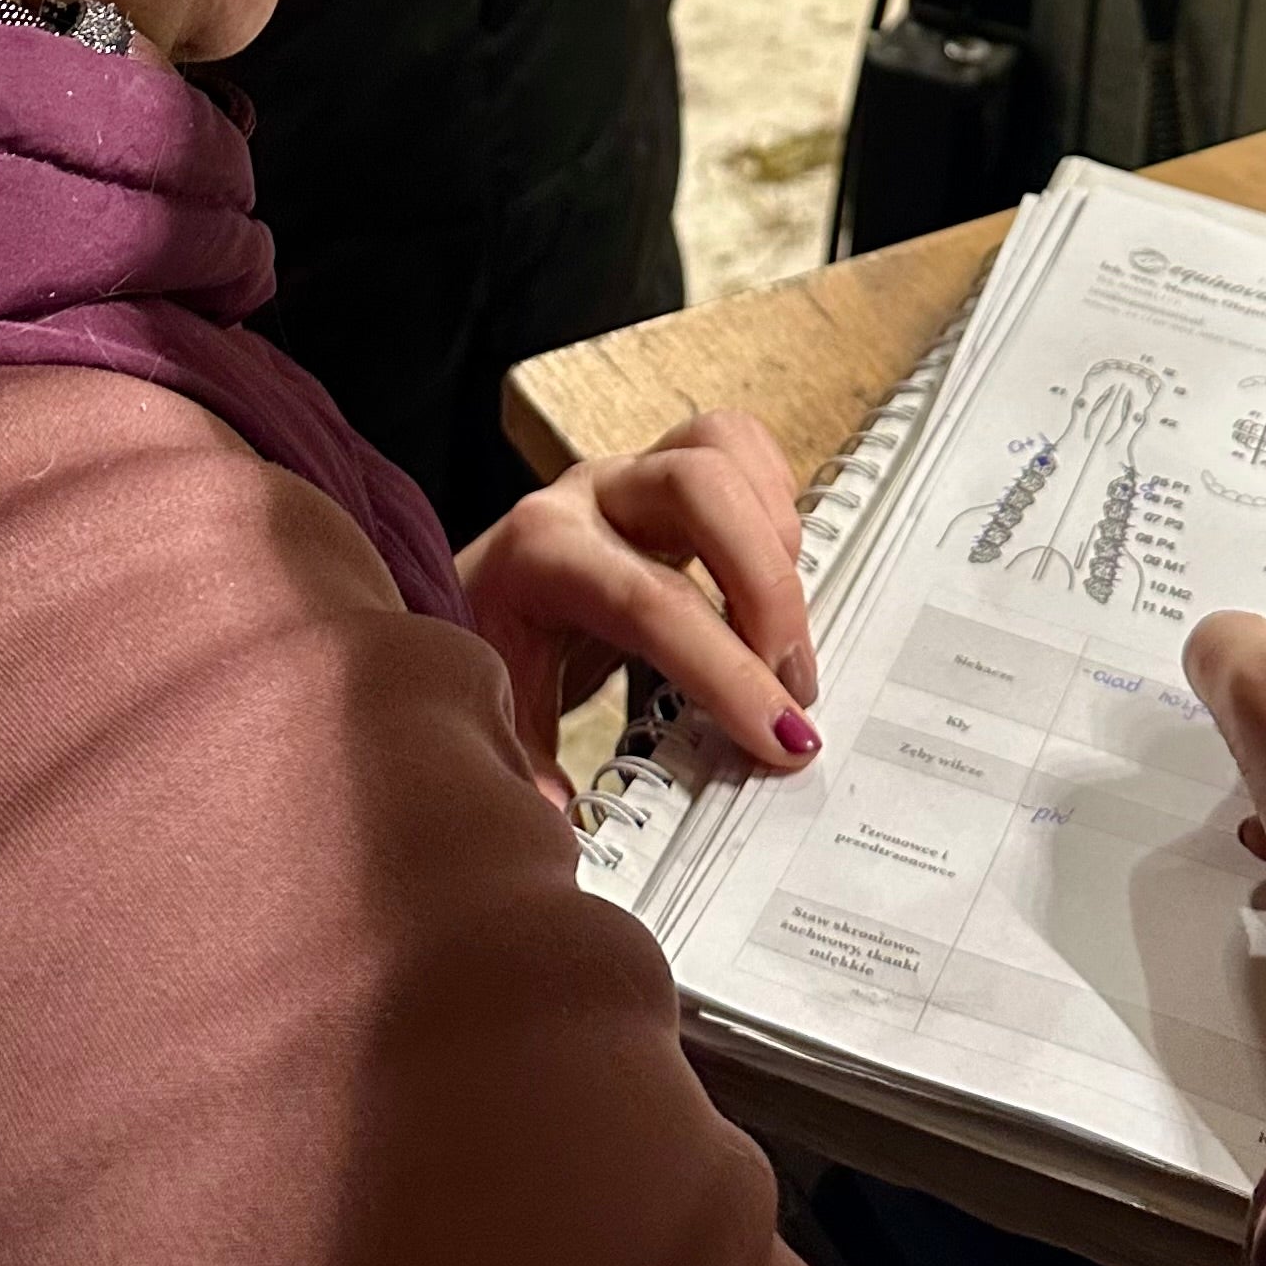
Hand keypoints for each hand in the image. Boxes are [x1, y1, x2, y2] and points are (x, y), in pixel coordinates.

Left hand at [457, 408, 820, 808]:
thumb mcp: (490, 712)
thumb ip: (524, 766)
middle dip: (768, 588)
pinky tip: (772, 572)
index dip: (726, 670)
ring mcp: (633, 472)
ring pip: (727, 448)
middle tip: (795, 684)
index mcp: (539, 554)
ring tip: (784, 633)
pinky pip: (742, 447)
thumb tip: (559, 818)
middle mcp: (588, 496)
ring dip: (776, 539)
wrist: (471, 592)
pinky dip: (774, 501)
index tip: (780, 736)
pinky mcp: (669, 466)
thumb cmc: (489, 648)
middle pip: (701, 486)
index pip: (652, 602)